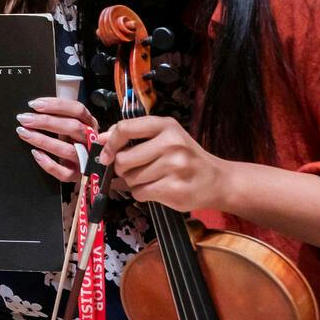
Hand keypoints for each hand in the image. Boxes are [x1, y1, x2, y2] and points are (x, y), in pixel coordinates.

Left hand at [16, 95, 96, 184]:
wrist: (85, 166)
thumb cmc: (72, 139)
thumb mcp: (70, 123)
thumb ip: (59, 112)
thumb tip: (38, 103)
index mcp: (90, 124)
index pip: (77, 110)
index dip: (56, 105)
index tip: (34, 104)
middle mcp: (91, 141)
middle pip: (73, 127)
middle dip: (46, 121)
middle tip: (24, 118)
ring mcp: (85, 159)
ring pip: (67, 150)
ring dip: (42, 140)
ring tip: (24, 133)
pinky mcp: (77, 175)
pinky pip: (64, 172)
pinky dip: (48, 164)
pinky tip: (36, 153)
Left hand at [98, 115, 231, 212]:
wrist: (218, 181)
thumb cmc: (186, 157)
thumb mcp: (165, 137)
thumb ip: (134, 136)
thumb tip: (101, 140)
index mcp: (165, 126)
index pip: (124, 128)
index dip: (110, 144)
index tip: (106, 155)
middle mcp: (171, 143)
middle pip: (123, 159)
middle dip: (122, 169)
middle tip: (134, 170)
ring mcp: (174, 167)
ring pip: (130, 179)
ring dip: (133, 183)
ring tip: (151, 179)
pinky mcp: (174, 189)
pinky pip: (139, 193)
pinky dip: (142, 193)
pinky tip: (156, 189)